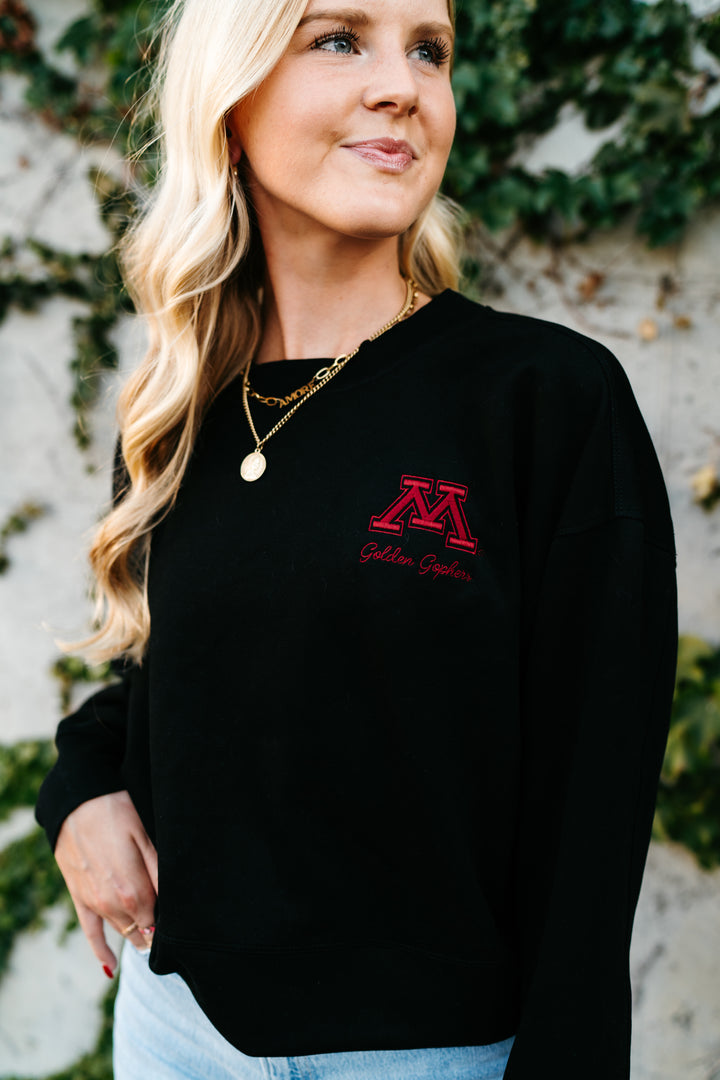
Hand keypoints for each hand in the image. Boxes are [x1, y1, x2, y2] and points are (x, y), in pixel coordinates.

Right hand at [54, 790, 157, 976]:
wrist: (77, 802)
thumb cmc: (117, 812)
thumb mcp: (147, 837)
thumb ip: (160, 874)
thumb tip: (172, 903)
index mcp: (135, 891)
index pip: (160, 921)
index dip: (172, 921)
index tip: (184, 920)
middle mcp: (113, 904)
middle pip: (143, 929)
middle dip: (157, 931)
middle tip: (173, 929)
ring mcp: (95, 904)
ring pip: (122, 931)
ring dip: (138, 935)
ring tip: (153, 938)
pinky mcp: (79, 898)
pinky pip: (91, 934)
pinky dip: (102, 952)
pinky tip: (111, 967)